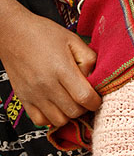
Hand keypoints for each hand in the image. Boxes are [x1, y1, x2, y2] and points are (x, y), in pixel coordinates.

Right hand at [0, 0, 100, 126]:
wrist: (13, 34)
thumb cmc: (43, 34)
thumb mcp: (73, 39)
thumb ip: (89, 59)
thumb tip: (95, 79)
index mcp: (62, 68)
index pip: (85, 97)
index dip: (96, 101)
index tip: (97, 97)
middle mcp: (46, 85)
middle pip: (74, 112)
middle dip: (84, 108)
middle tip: (85, 97)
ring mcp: (34, 94)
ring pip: (59, 120)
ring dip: (69, 114)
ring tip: (71, 100)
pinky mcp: (24, 99)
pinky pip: (40, 121)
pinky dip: (51, 118)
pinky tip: (56, 105)